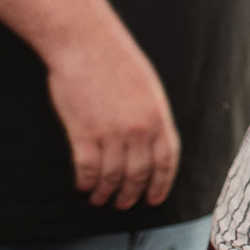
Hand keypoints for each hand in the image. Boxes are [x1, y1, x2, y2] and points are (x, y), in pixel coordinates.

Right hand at [43, 33, 181, 209]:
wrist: (86, 44)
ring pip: (112, 177)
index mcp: (158, 117)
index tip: (154, 200)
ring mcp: (111, 133)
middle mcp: (138, 130)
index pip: (166, 162)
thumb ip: (152, 116)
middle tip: (123, 204)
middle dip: (131, 195)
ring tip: (100, 199)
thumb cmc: (116, 60)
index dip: (161, 185)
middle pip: (138, 175)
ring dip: (106, 193)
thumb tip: (151, 144)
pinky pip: (87, 169)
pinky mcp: (84, 133)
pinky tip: (83, 187)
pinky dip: (86, 183)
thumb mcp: (147, 87)